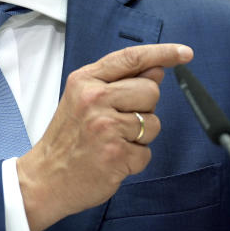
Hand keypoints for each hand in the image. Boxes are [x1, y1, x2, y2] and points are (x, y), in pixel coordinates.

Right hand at [16, 43, 192, 230]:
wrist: (45, 178)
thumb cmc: (67, 138)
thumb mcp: (82, 99)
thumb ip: (117, 82)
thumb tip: (156, 70)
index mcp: (85, 81)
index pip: (131, 58)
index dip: (162, 53)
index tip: (184, 53)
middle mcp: (94, 99)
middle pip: (150, 91)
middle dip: (144, 108)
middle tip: (118, 122)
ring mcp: (105, 127)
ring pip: (154, 123)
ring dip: (140, 137)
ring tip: (113, 142)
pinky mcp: (116, 153)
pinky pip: (147, 152)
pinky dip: (134, 159)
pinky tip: (113, 159)